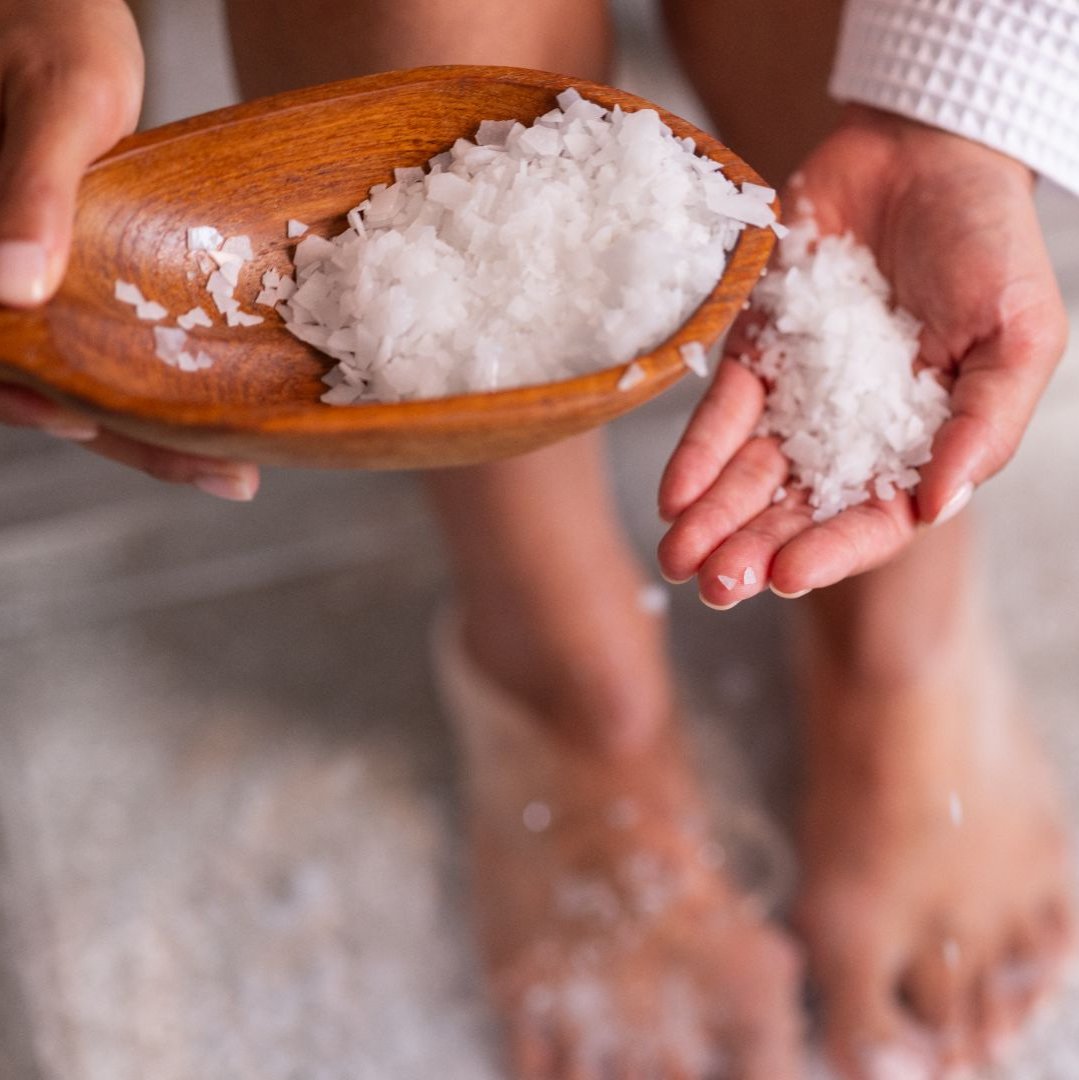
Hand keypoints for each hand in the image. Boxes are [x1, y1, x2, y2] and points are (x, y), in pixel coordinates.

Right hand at [0, 0, 257, 500]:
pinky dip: (153, 384)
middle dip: (130, 438)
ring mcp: (25, 288)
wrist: (53, 9)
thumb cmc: (40, 26)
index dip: (33, 399)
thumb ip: (26, 186)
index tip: (92, 425)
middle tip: (227, 474)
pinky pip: (102, 350)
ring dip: (150, 428)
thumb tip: (11, 287)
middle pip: (41, 386)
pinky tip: (214, 409)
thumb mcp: (52, 101)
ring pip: (77, 380)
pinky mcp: (65, 284)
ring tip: (234, 466)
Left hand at [658, 106, 1066, 603]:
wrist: (922, 155)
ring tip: (677, 558)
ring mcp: (797, 396)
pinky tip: (672, 496)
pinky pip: (720, 413)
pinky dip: (695, 454)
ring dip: (712, 519)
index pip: (872, 516)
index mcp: (918, 444)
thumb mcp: (1016, 335)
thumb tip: (937, 505)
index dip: (830, 550)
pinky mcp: (753, 354)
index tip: (785, 575)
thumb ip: (984, 423)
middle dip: (752, 549)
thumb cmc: (988, 246)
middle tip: (711, 587)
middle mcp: (851, 434)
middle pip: (796, 508)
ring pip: (749, 472)